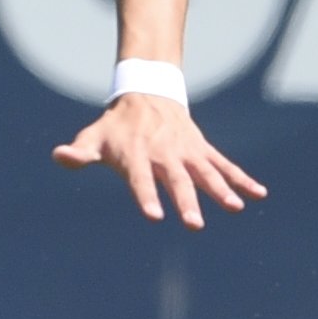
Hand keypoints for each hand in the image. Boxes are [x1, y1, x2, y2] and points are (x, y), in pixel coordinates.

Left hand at [52, 92, 264, 229]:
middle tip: (193, 224)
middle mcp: (165, 154)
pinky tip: (259, 194)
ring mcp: (187, 152)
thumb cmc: (116, 127)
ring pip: (206, 172)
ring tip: (235, 208)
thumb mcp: (94, 136)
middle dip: (185, 201)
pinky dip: (242, 179)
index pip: (140, 179)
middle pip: (176, 180)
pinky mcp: (203, 150)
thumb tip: (59, 156)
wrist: (147, 94)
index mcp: (137, 155)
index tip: (153, 215)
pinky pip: (225, 165)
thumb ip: (80, 151)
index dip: (145, 195)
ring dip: (220, 190)